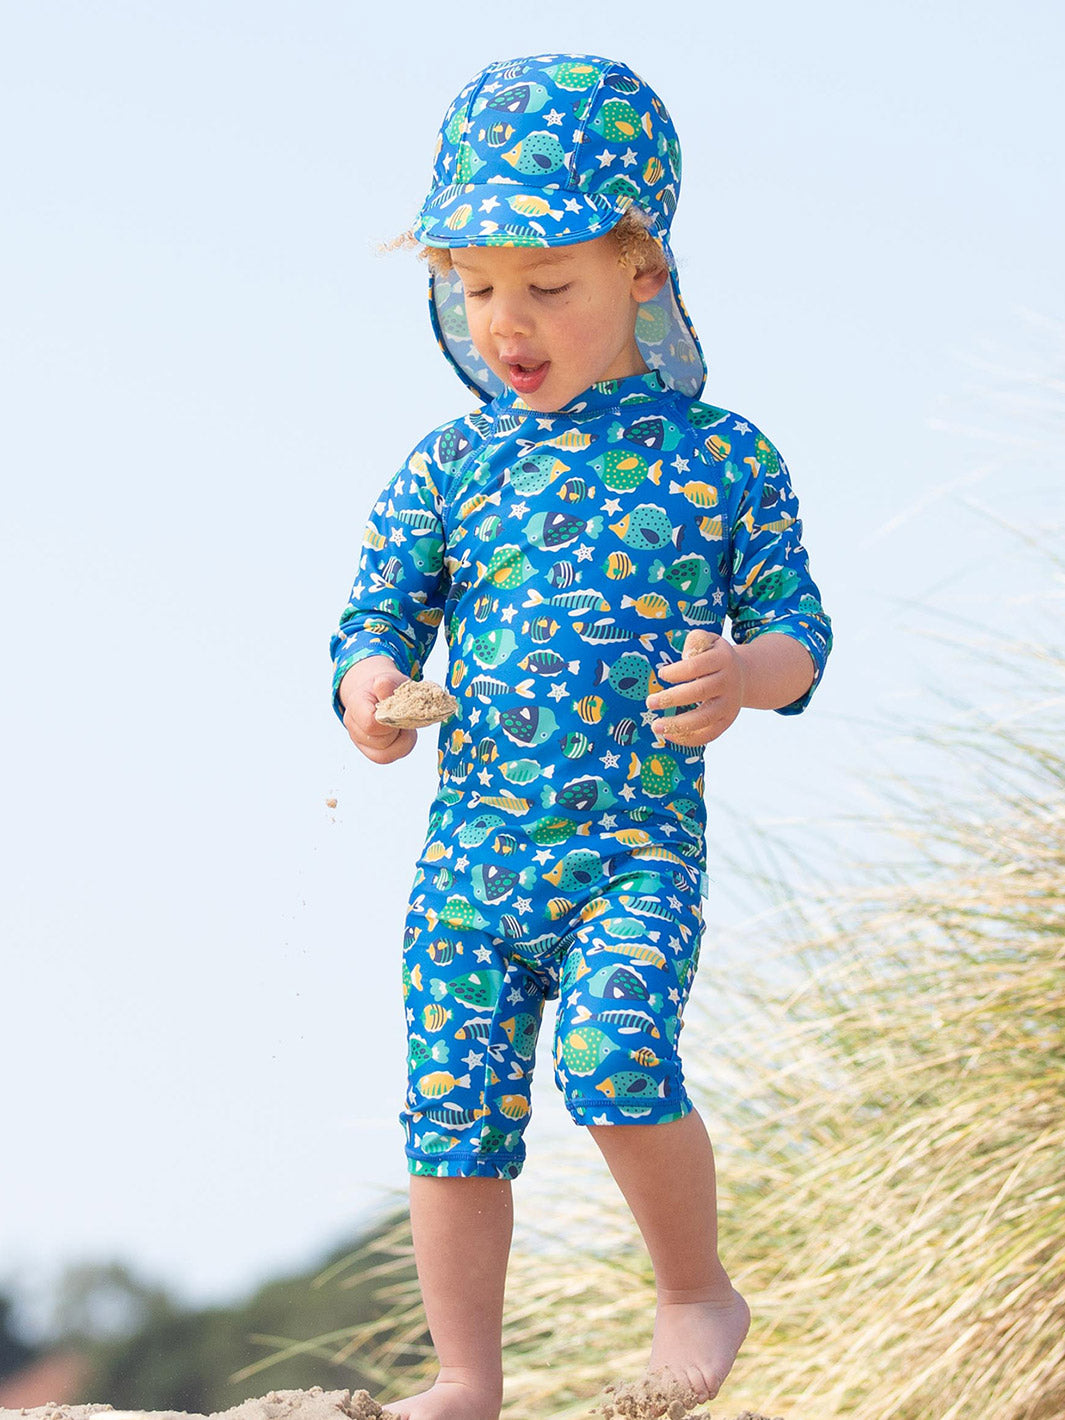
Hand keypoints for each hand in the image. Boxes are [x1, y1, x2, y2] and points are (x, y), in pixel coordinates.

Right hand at [338, 656, 417, 763]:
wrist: (380, 693)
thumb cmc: (388, 687)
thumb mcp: (392, 679)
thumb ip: (388, 684)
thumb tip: (382, 685)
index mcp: (356, 703)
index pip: (371, 723)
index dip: (390, 720)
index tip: (399, 709)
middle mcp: (353, 724)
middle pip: (380, 741)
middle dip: (397, 730)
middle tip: (403, 716)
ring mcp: (359, 741)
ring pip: (385, 754)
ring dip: (401, 739)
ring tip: (402, 724)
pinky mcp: (371, 751)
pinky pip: (387, 757)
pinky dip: (400, 747)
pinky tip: (401, 733)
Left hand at [646, 631, 745, 745]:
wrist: (742, 675)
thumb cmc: (714, 656)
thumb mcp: (709, 640)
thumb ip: (696, 641)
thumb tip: (686, 657)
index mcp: (723, 659)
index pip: (697, 666)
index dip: (677, 671)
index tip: (661, 675)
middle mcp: (728, 682)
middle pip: (700, 692)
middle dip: (672, 698)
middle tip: (649, 702)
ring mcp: (729, 704)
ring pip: (705, 718)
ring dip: (678, 725)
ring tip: (655, 726)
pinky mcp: (727, 721)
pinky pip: (709, 734)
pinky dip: (689, 739)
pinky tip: (669, 736)